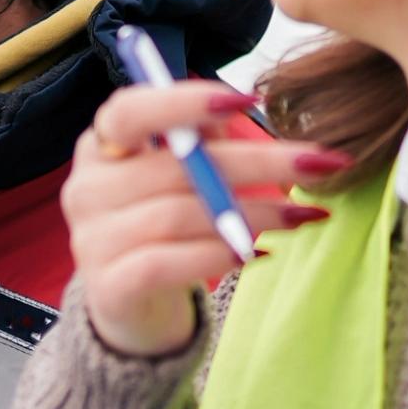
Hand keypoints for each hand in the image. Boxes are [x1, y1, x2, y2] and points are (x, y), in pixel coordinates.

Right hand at [65, 84, 339, 356]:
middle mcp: (87, 187)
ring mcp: (92, 239)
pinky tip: (258, 253)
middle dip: (257, 162)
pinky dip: (219, 254)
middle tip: (320, 163)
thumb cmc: (164, 226)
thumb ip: (200, 139)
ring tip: (300, 216)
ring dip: (252, 213)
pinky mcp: (109, 287)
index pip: (130, 110)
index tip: (249, 100)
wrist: (131, 307)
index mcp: (101, 145)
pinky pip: (169, 262)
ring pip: (179, 215)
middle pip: (175, 166)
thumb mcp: (178, 175)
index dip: (185, 102)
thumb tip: (242, 105)